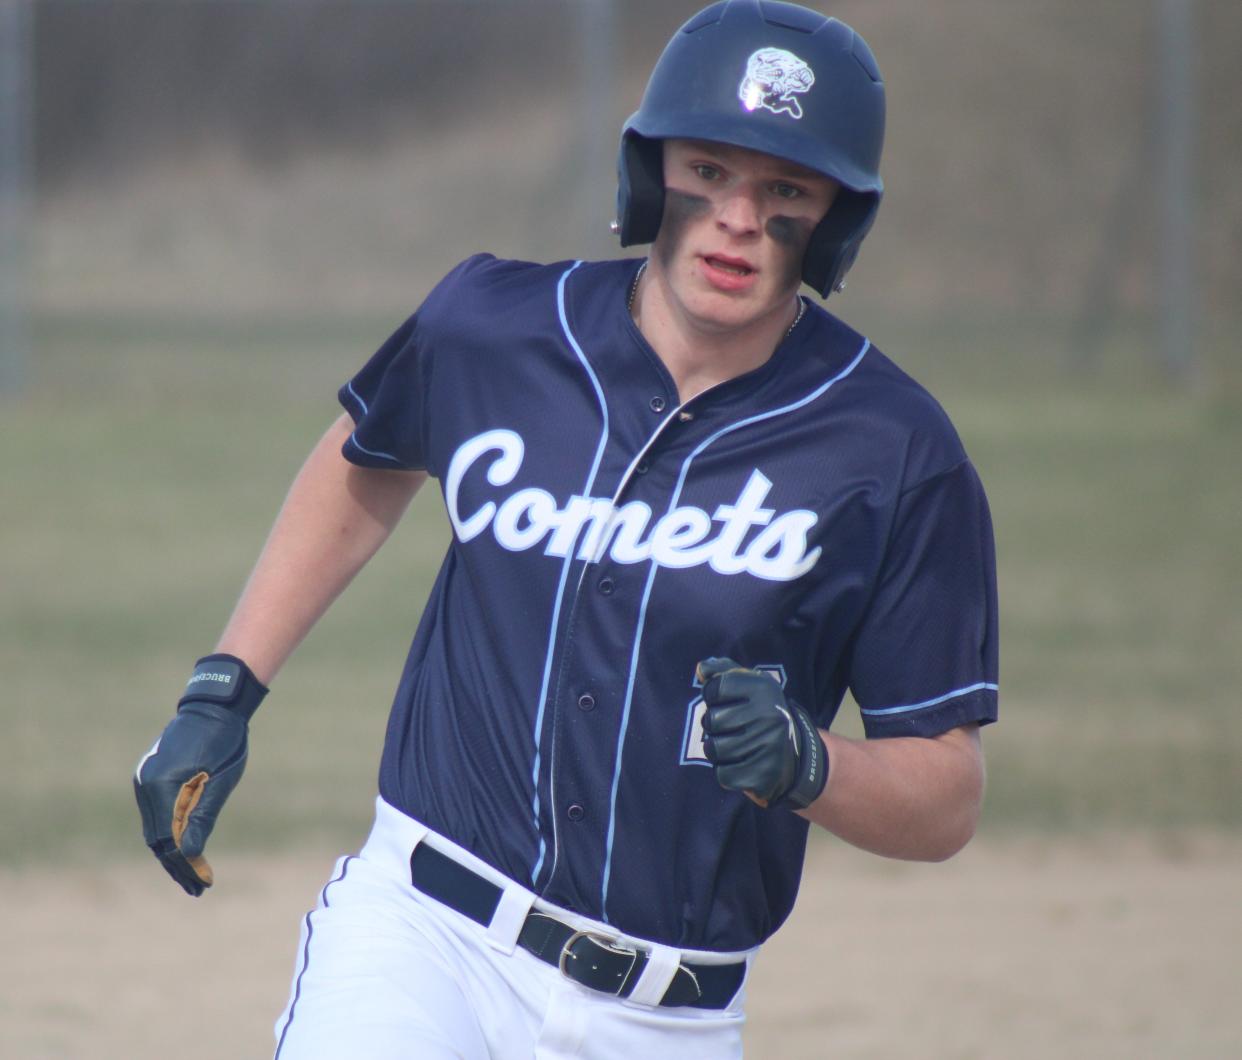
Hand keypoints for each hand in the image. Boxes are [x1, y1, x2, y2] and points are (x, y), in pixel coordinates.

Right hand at [133, 655, 265, 895]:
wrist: (213, 707)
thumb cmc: (223, 742)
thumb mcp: (220, 781)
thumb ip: (203, 817)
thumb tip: (191, 854)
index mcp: (162, 787)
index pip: (169, 840)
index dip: (185, 866)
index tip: (201, 885)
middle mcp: (146, 786)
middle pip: (158, 839)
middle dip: (177, 865)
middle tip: (197, 888)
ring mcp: (145, 781)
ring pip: (155, 828)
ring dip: (172, 852)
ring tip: (191, 875)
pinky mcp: (151, 778)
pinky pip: (157, 814)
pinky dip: (169, 832)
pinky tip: (184, 846)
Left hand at [696, 657, 827, 809]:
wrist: (798, 756)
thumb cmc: (763, 714)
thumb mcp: (750, 685)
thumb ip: (723, 671)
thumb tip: (701, 669)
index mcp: (764, 688)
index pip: (713, 688)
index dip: (712, 697)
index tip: (725, 701)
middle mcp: (770, 715)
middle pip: (711, 720)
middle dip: (714, 727)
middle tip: (732, 728)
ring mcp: (769, 745)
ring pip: (714, 749)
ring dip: (719, 751)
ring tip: (736, 746)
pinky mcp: (765, 774)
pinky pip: (723, 774)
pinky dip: (727, 772)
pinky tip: (743, 764)